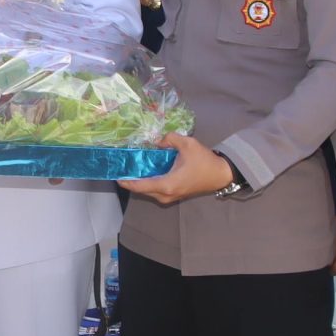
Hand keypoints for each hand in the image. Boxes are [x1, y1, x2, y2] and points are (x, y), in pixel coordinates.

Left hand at [119, 133, 235, 204]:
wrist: (221, 174)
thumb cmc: (204, 161)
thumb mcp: (187, 144)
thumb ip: (169, 138)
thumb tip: (157, 140)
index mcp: (166, 185)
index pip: (139, 186)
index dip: (125, 180)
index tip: (114, 173)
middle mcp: (165, 195)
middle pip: (141, 189)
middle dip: (130, 179)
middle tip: (122, 165)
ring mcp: (169, 197)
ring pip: (148, 191)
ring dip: (139, 180)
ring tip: (131, 166)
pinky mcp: (174, 195)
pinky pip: (155, 190)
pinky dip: (149, 181)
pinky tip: (146, 169)